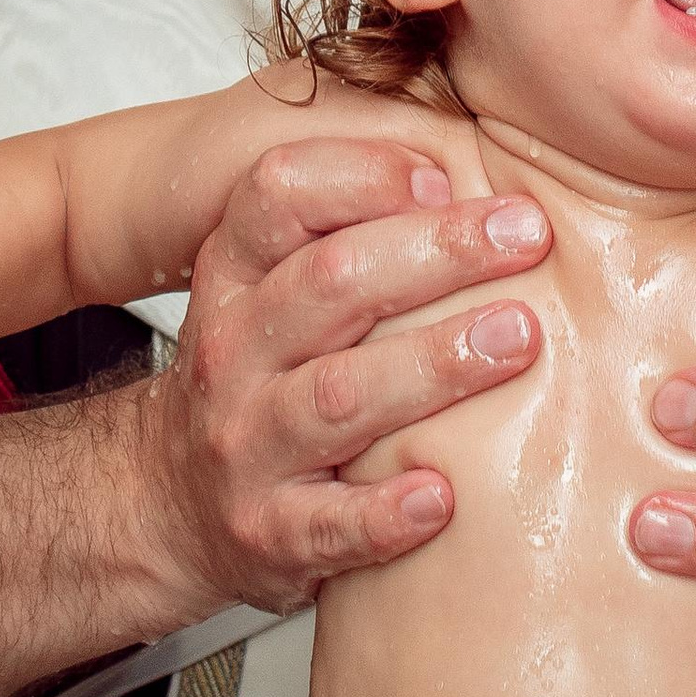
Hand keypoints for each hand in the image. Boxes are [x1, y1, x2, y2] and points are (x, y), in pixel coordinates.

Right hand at [139, 137, 550, 609]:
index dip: (366, 175)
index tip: (447, 176)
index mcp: (235, 275)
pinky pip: (329, 524)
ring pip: (340, 396)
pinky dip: (386, 512)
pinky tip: (443, 495)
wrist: (167, 503)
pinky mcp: (267, 532)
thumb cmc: (257, 378)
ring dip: (434, 365)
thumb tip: (471, 163)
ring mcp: (246, 445)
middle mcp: (233, 351)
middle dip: (438, 253)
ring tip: (518, 341)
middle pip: (331, 282)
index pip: (279, 194)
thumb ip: (348, 226)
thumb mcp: (272, 287)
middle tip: (528, 239)